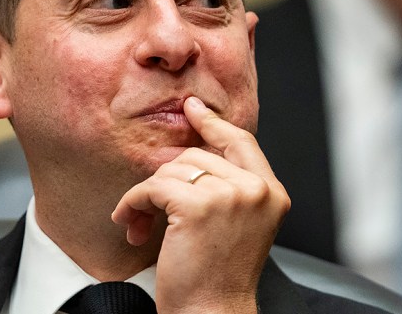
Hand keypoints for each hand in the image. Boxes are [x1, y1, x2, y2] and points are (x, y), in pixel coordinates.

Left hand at [112, 96, 290, 313]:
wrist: (213, 312)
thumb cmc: (219, 276)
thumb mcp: (239, 224)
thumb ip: (230, 186)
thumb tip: (196, 147)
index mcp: (271, 193)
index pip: (242, 141)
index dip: (213, 123)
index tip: (193, 108)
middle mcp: (256, 190)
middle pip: (196, 157)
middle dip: (165, 181)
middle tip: (150, 211)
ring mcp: (229, 196)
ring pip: (171, 171)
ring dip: (147, 197)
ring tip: (140, 225)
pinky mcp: (197, 206)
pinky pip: (151, 188)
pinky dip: (132, 204)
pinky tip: (130, 224)